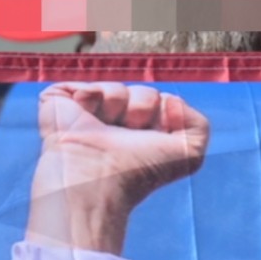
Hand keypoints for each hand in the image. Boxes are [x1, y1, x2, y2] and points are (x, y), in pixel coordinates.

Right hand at [24, 84, 210, 255]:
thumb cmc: (140, 172)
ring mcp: (88, 115)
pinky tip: (85, 113)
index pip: (162, 102)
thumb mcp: (190, 154)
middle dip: (142, 107)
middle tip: (129, 133)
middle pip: (144, 92)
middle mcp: (116, 126)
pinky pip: (84, 82)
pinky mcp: (61, 104)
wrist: (98, 177)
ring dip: (117, 102)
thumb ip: (199, 125)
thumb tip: (171, 99)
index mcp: (143, 137)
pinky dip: (91, 94)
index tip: (155, 136)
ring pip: (116, 87)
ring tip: (105, 128)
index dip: (164, 113)